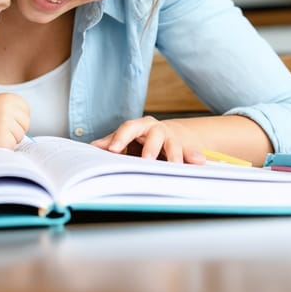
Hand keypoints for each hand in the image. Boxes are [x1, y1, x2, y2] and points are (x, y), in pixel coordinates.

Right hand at [0, 93, 29, 148]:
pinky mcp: (4, 139)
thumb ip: (11, 109)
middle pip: (25, 123)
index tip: (12, 120)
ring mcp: (6, 124)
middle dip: (17, 129)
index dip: (20, 117)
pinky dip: (6, 145)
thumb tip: (26, 119)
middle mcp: (8, 109)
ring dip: (11, 138)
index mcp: (7, 98)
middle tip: (3, 130)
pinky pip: (13, 144)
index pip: (25, 109)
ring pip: (20, 135)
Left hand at [91, 116, 205, 163]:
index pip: (129, 128)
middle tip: (146, 160)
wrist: (172, 134)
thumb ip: (111, 142)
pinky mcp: (186, 149)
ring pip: (174, 145)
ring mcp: (173, 139)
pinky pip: (192, 153)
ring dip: (175, 155)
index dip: (121, 138)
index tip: (113, 149)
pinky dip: (195, 158)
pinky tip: (199, 162)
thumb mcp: (127, 138)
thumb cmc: (143, 138)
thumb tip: (90, 148)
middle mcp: (157, 130)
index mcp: (140, 126)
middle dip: (150, 147)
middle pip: (154, 135)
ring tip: (175, 165)